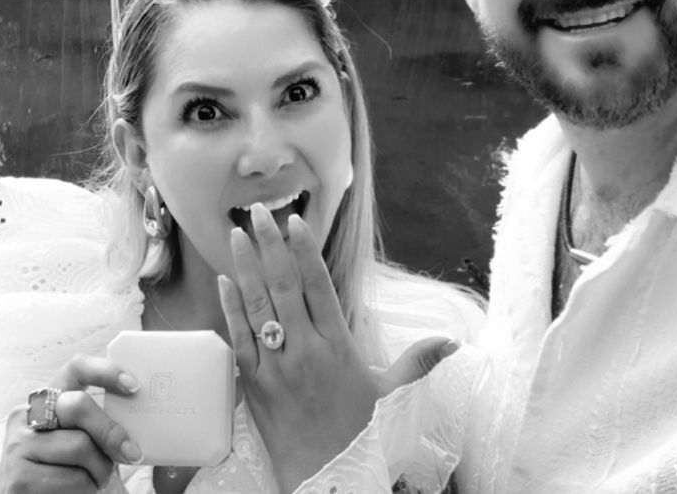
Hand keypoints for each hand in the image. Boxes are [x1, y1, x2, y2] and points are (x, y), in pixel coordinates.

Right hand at [0, 354, 142, 492]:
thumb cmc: (65, 474)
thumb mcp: (81, 443)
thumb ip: (96, 427)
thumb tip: (135, 427)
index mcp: (47, 402)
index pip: (74, 369)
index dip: (104, 371)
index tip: (133, 385)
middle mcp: (27, 417)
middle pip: (78, 406)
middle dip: (110, 430)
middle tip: (131, 452)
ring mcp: (18, 445)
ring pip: (79, 446)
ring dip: (100, 471)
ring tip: (94, 480)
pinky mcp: (19, 476)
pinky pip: (72, 478)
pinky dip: (86, 490)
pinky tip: (75, 492)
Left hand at [219, 205, 454, 490]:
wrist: (327, 479)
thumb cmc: (360, 435)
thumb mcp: (392, 395)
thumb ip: (417, 361)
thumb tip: (452, 342)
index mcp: (337, 346)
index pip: (317, 286)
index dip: (304, 251)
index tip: (295, 222)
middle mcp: (304, 350)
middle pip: (283, 286)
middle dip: (269, 245)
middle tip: (257, 211)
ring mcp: (275, 365)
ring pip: (256, 306)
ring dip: (245, 267)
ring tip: (237, 234)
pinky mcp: (252, 383)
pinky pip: (238, 338)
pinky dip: (230, 308)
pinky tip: (224, 281)